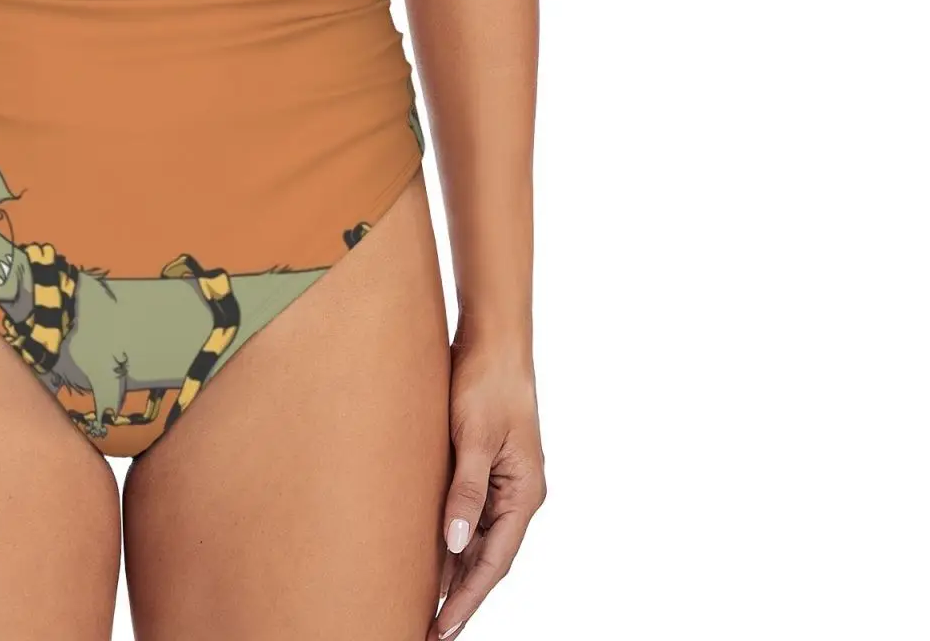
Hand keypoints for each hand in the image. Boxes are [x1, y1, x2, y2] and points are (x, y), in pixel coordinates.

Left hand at [429, 337, 546, 640]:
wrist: (492, 337)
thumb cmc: (485, 380)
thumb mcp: (475, 435)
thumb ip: (467, 489)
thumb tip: (456, 543)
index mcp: (524, 492)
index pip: (494, 562)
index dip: (467, 599)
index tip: (441, 629)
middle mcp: (518, 493)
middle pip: (487, 558)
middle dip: (460, 596)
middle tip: (425, 629)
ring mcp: (504, 480)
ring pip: (477, 538)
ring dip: (454, 571)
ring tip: (422, 603)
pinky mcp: (485, 463)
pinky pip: (469, 513)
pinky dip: (451, 538)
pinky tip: (429, 552)